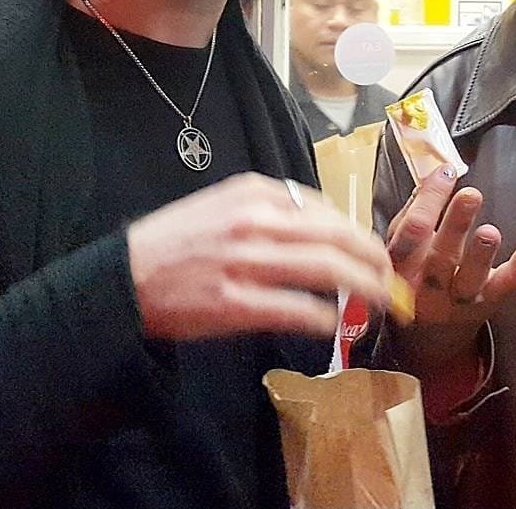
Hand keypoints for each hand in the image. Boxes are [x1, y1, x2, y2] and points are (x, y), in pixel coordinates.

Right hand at [127, 172, 392, 339]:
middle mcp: (256, 221)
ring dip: (363, 287)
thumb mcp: (225, 204)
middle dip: (373, 259)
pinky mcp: (236, 304)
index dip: (357, 232)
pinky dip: (324, 317)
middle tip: (391, 277)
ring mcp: (247, 262)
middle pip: (336, 237)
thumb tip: (324, 230)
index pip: (325, 209)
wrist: (124, 278)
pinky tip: (334, 324)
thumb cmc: (177, 241)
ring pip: (326, 270)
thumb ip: (272, 210)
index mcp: (255, 192)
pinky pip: (297, 310)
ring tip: (381, 301)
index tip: (372, 249)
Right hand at [385, 164, 515, 367]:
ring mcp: (460, 299)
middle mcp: (428, 288)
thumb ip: (415, 211)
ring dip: (481, 254)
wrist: (432, 336)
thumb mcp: (404, 248)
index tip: (446, 172)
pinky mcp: (490, 303)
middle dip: (456, 226)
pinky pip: (509, 283)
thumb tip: (437, 173)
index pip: (411, 234)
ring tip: (489, 232)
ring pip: (471, 278)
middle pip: (440, 258)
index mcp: (402, 268)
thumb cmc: (417, 276)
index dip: (428, 202)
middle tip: (470, 196)